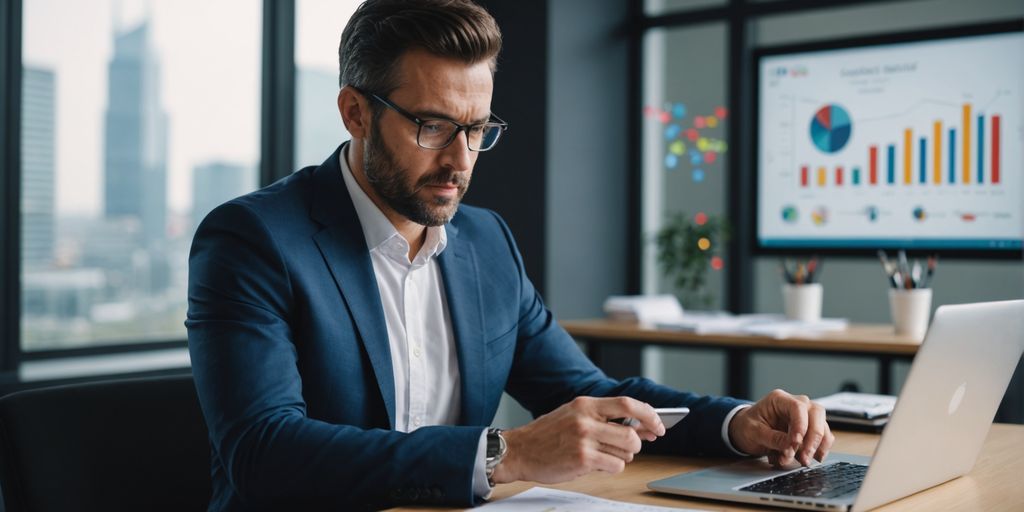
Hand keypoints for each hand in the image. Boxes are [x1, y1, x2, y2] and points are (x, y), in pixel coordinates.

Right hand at [491, 396, 665, 484]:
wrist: (519, 451)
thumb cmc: (547, 435)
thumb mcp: (573, 416)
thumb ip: (603, 419)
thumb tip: (641, 428)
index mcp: (585, 404)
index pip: (628, 404)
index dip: (649, 415)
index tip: (659, 425)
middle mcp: (586, 419)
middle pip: (631, 433)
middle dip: (637, 444)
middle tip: (629, 448)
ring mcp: (584, 440)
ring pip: (626, 452)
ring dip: (623, 457)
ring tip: (606, 456)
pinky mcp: (582, 459)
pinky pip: (615, 466)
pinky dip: (612, 467)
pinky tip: (596, 464)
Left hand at [727, 389, 833, 467]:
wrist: (744, 430)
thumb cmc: (747, 426)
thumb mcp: (753, 431)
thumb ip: (772, 438)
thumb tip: (790, 447)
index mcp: (779, 400)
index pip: (798, 407)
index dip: (800, 425)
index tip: (795, 442)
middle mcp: (795, 404)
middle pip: (816, 413)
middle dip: (813, 437)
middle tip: (804, 457)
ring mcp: (804, 416)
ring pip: (822, 425)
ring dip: (817, 445)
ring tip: (805, 461)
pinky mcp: (808, 429)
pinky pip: (823, 436)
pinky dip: (820, 448)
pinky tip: (814, 458)